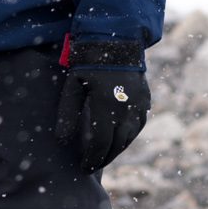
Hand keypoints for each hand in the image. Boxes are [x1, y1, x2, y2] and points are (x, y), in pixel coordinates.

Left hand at [55, 39, 150, 171]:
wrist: (116, 40)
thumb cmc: (88, 63)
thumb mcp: (72, 87)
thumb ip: (68, 115)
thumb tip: (62, 141)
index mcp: (106, 106)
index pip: (100, 143)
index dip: (92, 159)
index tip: (84, 168)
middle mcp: (126, 109)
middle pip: (116, 144)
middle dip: (103, 158)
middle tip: (92, 166)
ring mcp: (138, 105)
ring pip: (129, 137)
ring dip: (116, 150)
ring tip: (103, 156)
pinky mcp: (145, 100)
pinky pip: (139, 126)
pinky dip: (129, 137)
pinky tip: (119, 141)